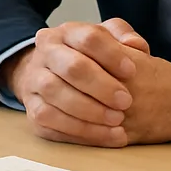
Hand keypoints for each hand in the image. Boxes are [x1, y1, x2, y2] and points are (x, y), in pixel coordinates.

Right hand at [4, 19, 170, 145]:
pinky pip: (54, 124)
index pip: (87, 36)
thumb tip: (136, 46)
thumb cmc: (89, 60)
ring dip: (92, 114)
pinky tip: (109, 137)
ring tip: (120, 124)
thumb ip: (122, 35)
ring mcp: (35, 84)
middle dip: (100, 87)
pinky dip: (82, 133)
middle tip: (126, 102)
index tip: (134, 69)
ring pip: (59, 99)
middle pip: (71, 68)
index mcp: (64, 32)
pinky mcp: (34, 112)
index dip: (111, 53)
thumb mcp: (107, 40)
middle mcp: (45, 54)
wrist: (46, 76)